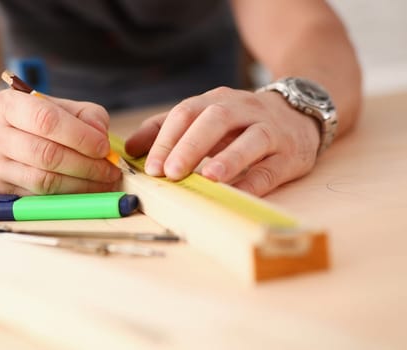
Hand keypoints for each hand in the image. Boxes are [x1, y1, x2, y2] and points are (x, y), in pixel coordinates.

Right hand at [0, 89, 120, 194]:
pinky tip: (85, 193)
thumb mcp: (56, 107)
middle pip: (47, 155)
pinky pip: (38, 200)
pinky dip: (67, 198)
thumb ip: (86, 115)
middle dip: (86, 165)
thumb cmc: (32, 122)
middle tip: (111, 170)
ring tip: (104, 182)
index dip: (81, 136)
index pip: (47, 120)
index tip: (104, 147)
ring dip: (81, 185)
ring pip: (43, 182)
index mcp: (6, 105)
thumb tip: (102, 136)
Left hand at [125, 87, 320, 195]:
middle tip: (170, 172)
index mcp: (215, 101)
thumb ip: (166, 129)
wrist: (298, 114)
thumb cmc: (239, 122)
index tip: (150, 166)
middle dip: (190, 145)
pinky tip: (238, 193)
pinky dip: (255, 182)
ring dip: (229, 158)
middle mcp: (243, 110)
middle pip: (215, 120)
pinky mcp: (290, 154)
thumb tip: (129, 148)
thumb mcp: (203, 117)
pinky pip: (272, 169)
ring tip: (208, 177)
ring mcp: (270, 130)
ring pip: (251, 139)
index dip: (166, 138)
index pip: (186, 112)